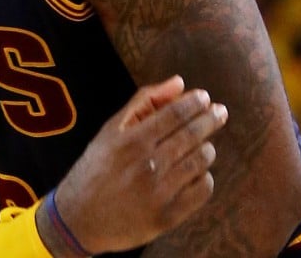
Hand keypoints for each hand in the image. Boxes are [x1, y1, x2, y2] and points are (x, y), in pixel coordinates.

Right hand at [38, 75, 227, 255]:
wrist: (80, 219)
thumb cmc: (96, 168)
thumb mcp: (111, 131)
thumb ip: (144, 102)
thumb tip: (179, 82)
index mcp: (131, 141)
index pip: (174, 114)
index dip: (194, 103)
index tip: (205, 97)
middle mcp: (147, 165)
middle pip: (191, 135)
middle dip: (210, 119)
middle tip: (220, 112)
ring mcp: (159, 192)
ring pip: (199, 161)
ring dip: (207, 148)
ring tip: (204, 144)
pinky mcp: (168, 216)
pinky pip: (202, 190)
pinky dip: (204, 177)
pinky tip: (197, 172)